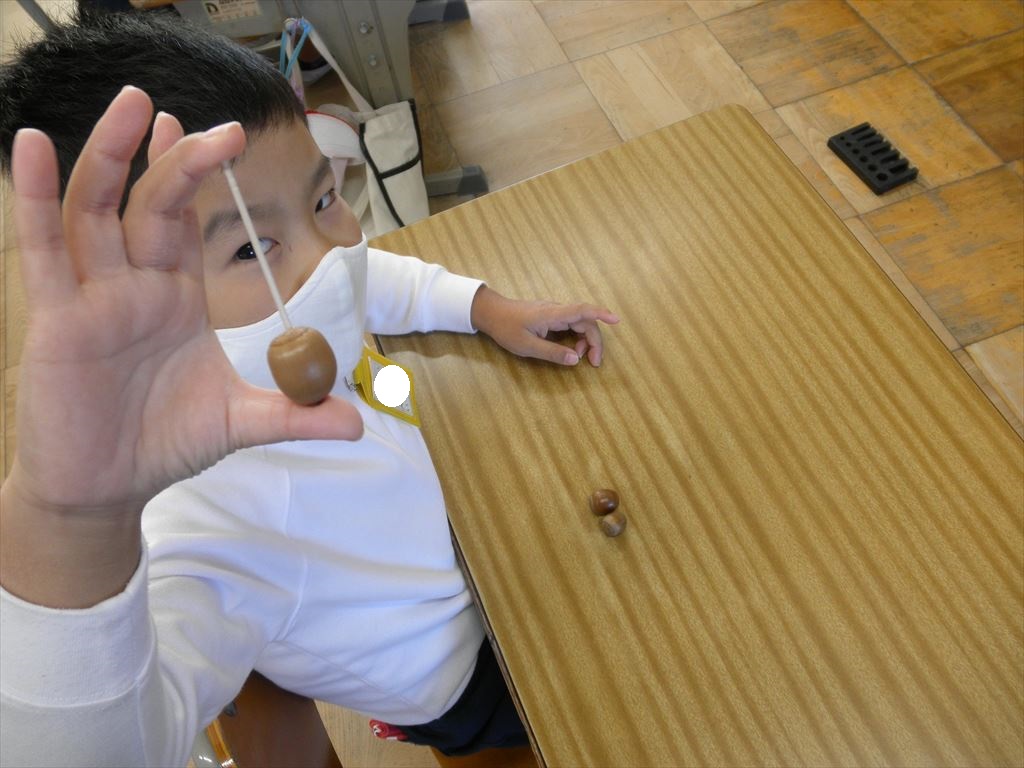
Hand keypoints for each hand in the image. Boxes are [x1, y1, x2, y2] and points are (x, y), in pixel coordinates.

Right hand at [1, 87, 362, 605]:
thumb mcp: (241, 421)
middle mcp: (134, 284)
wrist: (109, 487)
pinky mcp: (56, 318)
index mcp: (176, 296)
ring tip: (131, 105)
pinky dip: (36, 197)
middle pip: (149, 202)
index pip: (185, 219)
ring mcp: (92, 296)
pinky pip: (42, 249)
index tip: (224, 134)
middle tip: (193, 115)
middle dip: (173, 158)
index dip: (198, 174)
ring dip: (110, 155)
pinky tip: (32, 147)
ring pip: (96, 209)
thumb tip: (359, 424)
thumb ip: (296, 414)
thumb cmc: (166, 444)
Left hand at [470, 286, 619, 366]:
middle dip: (594, 341)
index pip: (582, 310)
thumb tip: (575, 359)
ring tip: (580, 357)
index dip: (601, 314)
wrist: (491, 313)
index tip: (616, 320)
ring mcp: (555, 312)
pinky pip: (572, 324)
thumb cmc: (506, 328)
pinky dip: (577, 337)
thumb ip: (552, 353)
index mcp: (552, 314)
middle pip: (585, 321)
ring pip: (580, 323)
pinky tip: (573, 349)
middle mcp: (557, 310)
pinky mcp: (552, 316)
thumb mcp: (527, 346)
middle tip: (594, 363)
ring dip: (586, 340)